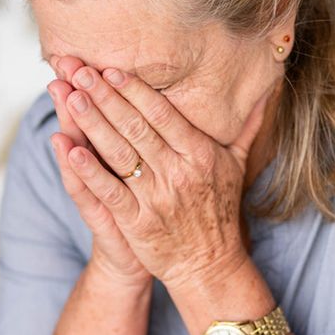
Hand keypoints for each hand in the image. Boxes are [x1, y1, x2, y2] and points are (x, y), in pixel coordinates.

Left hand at [54, 61, 271, 296]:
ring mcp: (156, 197)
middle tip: (79, 71)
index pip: (162, 114)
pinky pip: (110, 191)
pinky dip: (88, 170)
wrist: (210, 265)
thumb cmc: (220, 212)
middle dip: (104, 97)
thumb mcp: (237, 166)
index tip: (111, 69)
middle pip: (135, 127)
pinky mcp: (138, 222)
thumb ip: (245, 127)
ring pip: (119, 153)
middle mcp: (178, 172)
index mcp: (199, 154)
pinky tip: (69, 149)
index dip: (134, 90)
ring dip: (92, 123)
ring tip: (69, 97)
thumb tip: (265, 93)